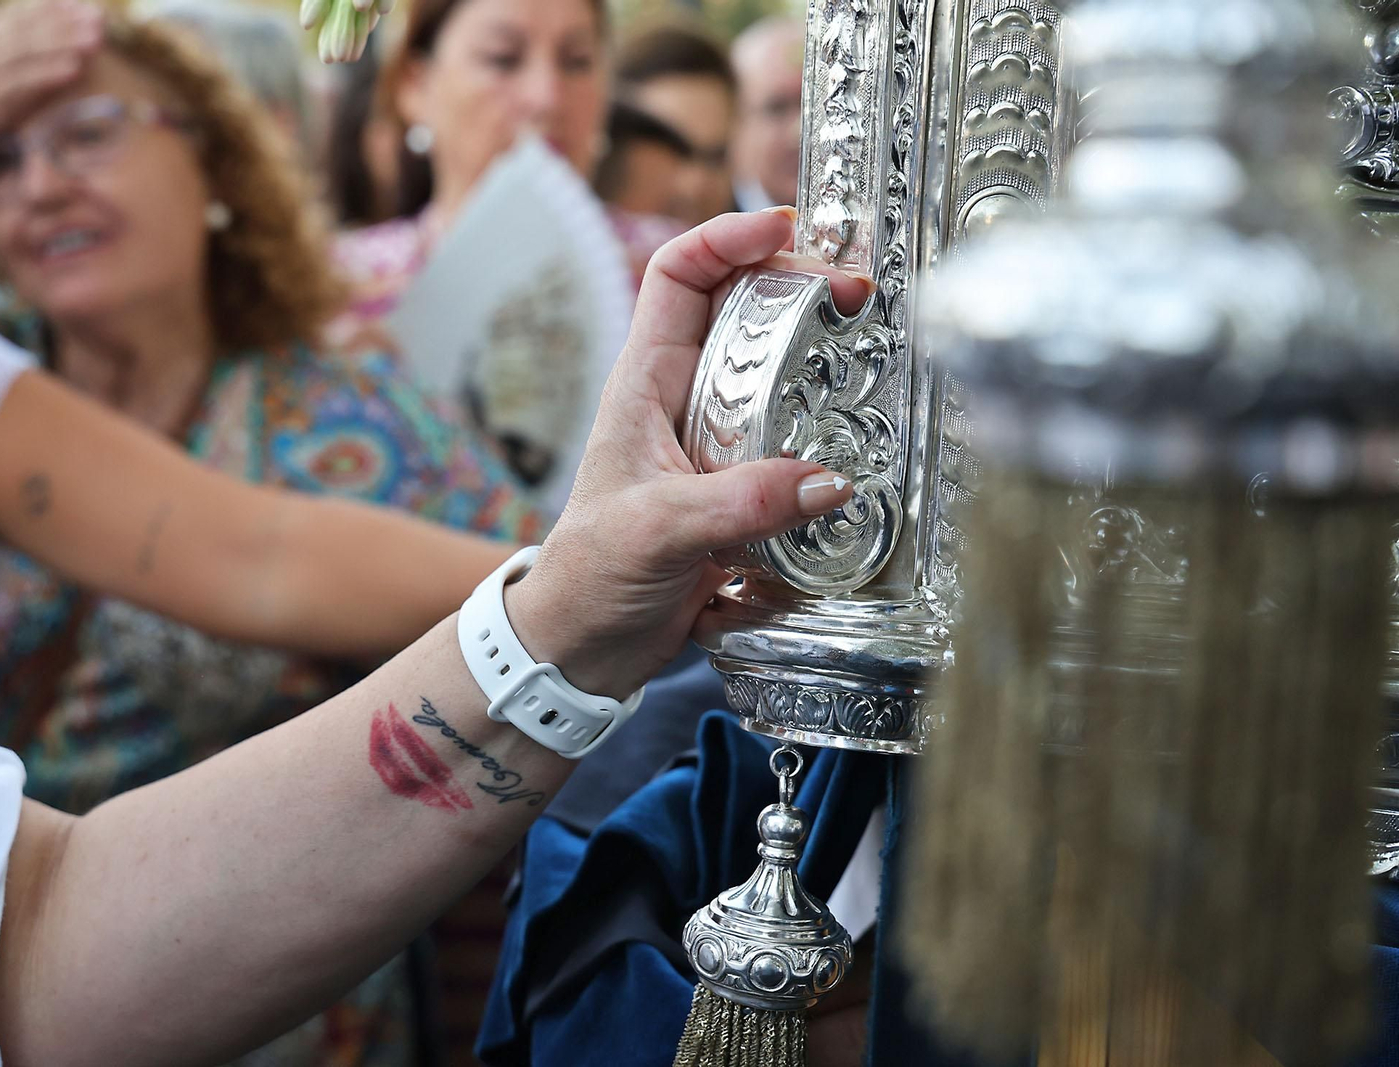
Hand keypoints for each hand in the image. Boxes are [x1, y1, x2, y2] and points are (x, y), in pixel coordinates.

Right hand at [0, 0, 102, 162]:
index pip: (15, 20)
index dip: (50, 11)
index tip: (82, 5)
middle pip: (26, 34)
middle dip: (65, 25)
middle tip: (99, 19)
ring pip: (27, 57)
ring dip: (63, 46)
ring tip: (95, 39)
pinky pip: (22, 89)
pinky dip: (47, 76)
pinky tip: (74, 70)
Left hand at [507, 210, 875, 698]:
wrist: (584, 649)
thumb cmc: (592, 577)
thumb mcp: (658, 532)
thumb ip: (740, 505)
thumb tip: (829, 480)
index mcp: (643, 383)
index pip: (678, 276)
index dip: (728, 237)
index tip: (788, 230)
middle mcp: (681, 401)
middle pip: (743, 311)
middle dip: (798, 286)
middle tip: (858, 292)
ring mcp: (714, 445)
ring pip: (775, 374)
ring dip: (821, 357)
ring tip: (873, 347)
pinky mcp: (741, 490)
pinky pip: (793, 442)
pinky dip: (828, 433)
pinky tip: (861, 437)